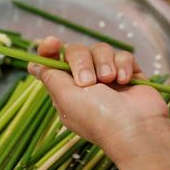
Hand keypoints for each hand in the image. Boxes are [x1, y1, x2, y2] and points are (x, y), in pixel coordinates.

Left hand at [28, 37, 169, 164]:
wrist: (136, 127)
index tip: (51, 42)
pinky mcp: (129, 74)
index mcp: (66, 90)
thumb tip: (33, 65)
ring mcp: (108, 77)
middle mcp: (86, 82)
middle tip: (89, 81)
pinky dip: (123, 66)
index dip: (50, 49)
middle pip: (76, 50)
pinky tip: (126, 82)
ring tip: (111, 81)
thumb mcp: (64, 97)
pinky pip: (123, 55)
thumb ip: (49, 76)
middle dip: (81, 61)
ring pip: (101, 50)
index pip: (53, 61)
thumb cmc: (96, 116)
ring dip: (104, 64)